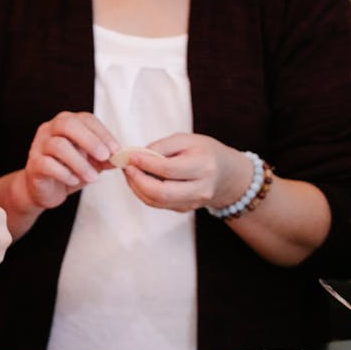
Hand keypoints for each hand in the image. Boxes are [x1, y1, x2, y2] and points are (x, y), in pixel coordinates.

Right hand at [18, 111, 118, 209]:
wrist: (46, 190)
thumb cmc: (69, 170)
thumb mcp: (91, 163)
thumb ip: (104, 158)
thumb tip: (121, 157)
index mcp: (66, 123)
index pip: (85, 119)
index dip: (102, 133)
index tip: (116, 150)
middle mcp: (50, 129)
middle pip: (67, 124)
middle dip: (90, 140)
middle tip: (104, 157)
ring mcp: (39, 145)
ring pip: (58, 145)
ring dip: (80, 162)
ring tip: (93, 178)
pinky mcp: (33, 164)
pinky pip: (48, 164)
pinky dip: (65, 173)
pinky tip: (74, 180)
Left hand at [121, 133, 253, 211]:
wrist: (225, 173)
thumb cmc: (202, 151)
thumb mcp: (185, 140)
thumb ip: (160, 146)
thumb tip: (135, 156)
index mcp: (204, 167)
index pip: (168, 169)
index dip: (145, 163)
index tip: (129, 155)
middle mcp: (201, 189)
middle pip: (161, 192)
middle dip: (137, 180)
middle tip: (126, 166)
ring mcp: (193, 203)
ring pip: (156, 201)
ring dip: (136, 187)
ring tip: (130, 171)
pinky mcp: (184, 209)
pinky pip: (157, 204)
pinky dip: (142, 192)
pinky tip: (138, 179)